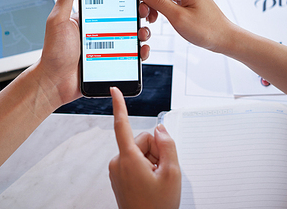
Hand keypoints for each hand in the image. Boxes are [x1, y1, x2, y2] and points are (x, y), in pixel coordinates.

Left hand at [37, 0, 151, 107]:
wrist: (55, 82)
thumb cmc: (53, 52)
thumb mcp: (58, 21)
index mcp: (89, 19)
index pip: (110, 2)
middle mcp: (100, 31)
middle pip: (126, 18)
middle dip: (139, 12)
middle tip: (143, 11)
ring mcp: (107, 47)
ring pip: (132, 36)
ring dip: (142, 31)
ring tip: (142, 32)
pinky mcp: (112, 62)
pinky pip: (131, 56)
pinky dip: (140, 52)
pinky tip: (142, 50)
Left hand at [109, 87, 180, 208]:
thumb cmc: (157, 207)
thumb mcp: (172, 173)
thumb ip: (168, 145)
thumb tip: (160, 129)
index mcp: (128, 159)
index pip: (122, 124)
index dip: (119, 105)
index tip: (114, 90)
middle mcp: (118, 162)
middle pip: (142, 140)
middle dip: (156, 151)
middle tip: (162, 172)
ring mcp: (117, 170)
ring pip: (140, 151)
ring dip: (152, 161)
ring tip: (156, 180)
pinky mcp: (119, 175)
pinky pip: (135, 161)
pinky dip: (146, 167)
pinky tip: (151, 182)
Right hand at [139, 0, 236, 53]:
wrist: (224, 38)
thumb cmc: (207, 29)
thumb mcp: (178, 17)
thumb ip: (159, 2)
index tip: (137, 4)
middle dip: (149, 0)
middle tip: (145, 15)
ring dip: (155, 5)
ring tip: (152, 19)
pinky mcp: (189, 0)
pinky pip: (171, 0)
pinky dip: (163, 8)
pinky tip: (160, 18)